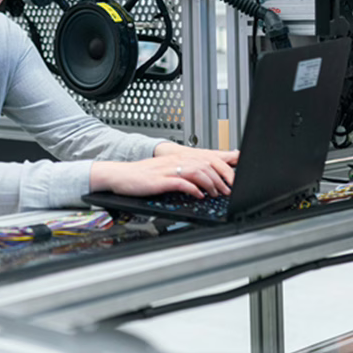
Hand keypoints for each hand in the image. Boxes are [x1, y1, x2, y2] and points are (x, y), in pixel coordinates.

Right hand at [90, 147, 238, 199]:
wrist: (120, 175)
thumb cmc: (141, 176)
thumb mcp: (165, 171)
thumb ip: (182, 174)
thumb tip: (201, 182)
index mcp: (177, 157)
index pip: (205, 158)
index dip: (222, 168)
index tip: (231, 179)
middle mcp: (174, 161)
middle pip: (205, 164)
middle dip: (220, 177)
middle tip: (228, 190)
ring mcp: (168, 170)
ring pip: (197, 171)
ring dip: (210, 183)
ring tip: (216, 193)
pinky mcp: (160, 180)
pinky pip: (181, 182)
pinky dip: (193, 189)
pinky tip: (199, 195)